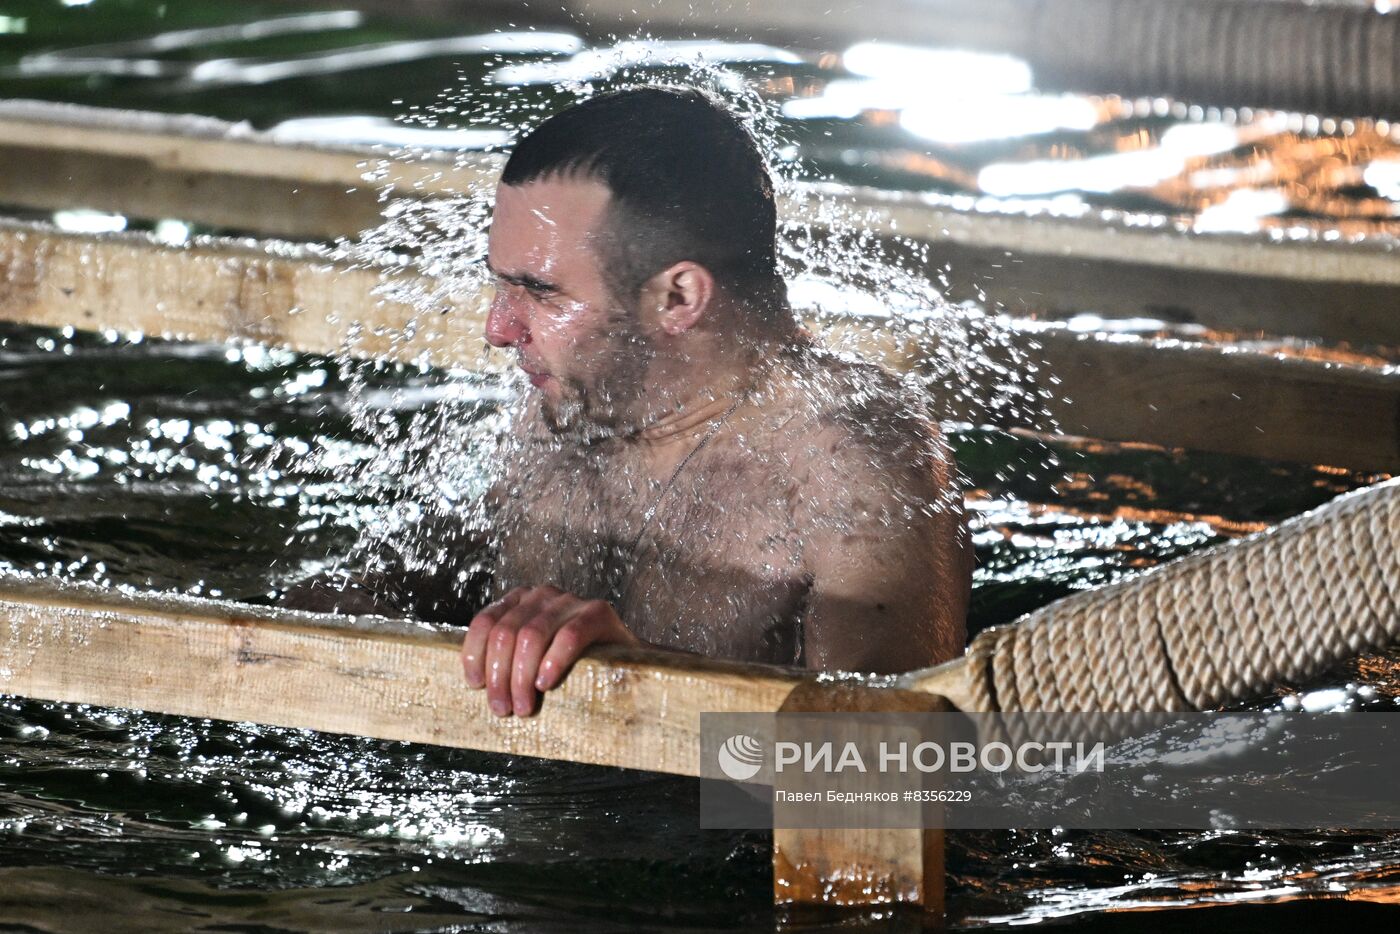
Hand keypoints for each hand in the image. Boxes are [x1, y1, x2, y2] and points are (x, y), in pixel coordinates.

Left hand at [461, 585, 638, 716]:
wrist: (625, 665)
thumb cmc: (571, 668)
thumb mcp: (531, 661)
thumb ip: (506, 662)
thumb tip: (475, 689)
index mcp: (519, 602)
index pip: (485, 621)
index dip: (475, 654)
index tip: (475, 685)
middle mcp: (541, 595)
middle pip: (505, 633)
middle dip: (499, 676)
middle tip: (503, 709)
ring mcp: (570, 600)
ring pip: (531, 636)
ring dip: (521, 677)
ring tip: (524, 707)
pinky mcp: (597, 612)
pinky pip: (568, 636)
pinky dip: (553, 662)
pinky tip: (546, 684)